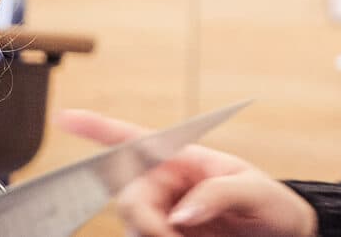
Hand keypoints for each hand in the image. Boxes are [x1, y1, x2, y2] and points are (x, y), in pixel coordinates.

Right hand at [55, 109, 319, 236]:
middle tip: (175, 234)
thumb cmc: (273, 206)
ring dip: (153, 235)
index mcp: (185, 159)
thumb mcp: (256, 192)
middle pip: (129, 196)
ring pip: (133, 225)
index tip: (67, 117)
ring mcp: (163, 214)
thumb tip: (183, 209)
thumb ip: (220, 193)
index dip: (98, 127)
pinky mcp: (163, 236)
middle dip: (146, 218)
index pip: (136, 139)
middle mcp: (167, 185)